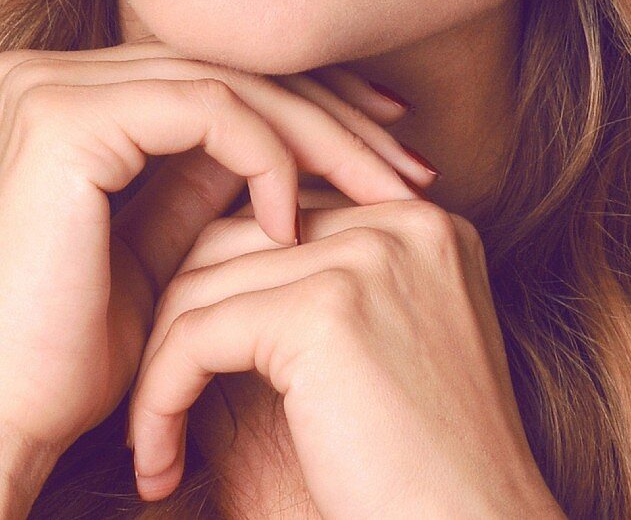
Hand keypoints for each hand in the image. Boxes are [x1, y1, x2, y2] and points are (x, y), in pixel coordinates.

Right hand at [0, 40, 433, 465]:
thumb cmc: (74, 350)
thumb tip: (296, 147)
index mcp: (84, 97)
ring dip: (322, 136)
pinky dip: (267, 157)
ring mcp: (58, 88)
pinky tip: (294, 221)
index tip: (390, 143)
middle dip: (335, 116)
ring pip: (233, 83)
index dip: (313, 101)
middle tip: (410, 166)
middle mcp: (61, 73)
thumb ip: (210, 182)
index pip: (222, 73)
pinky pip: (207, 111)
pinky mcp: (69, 118)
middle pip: (234, 70)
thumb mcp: (164, 247)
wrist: (5, 417)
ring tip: (384, 190)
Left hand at [127, 198, 560, 518]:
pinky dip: (160, 398)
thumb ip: (334, 287)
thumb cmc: (428, 464)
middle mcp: (400, 221)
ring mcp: (365, 258)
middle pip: (238, 235)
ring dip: (160, 362)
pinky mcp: (322, 311)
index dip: (227, 286)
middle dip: (184, 316)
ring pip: (204, 281)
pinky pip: (196, 336)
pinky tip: (158, 460)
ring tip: (153, 434)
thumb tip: (215, 272)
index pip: (284, 215)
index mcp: (421, 223)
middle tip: (161, 396)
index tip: (197, 362)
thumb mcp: (394, 342)